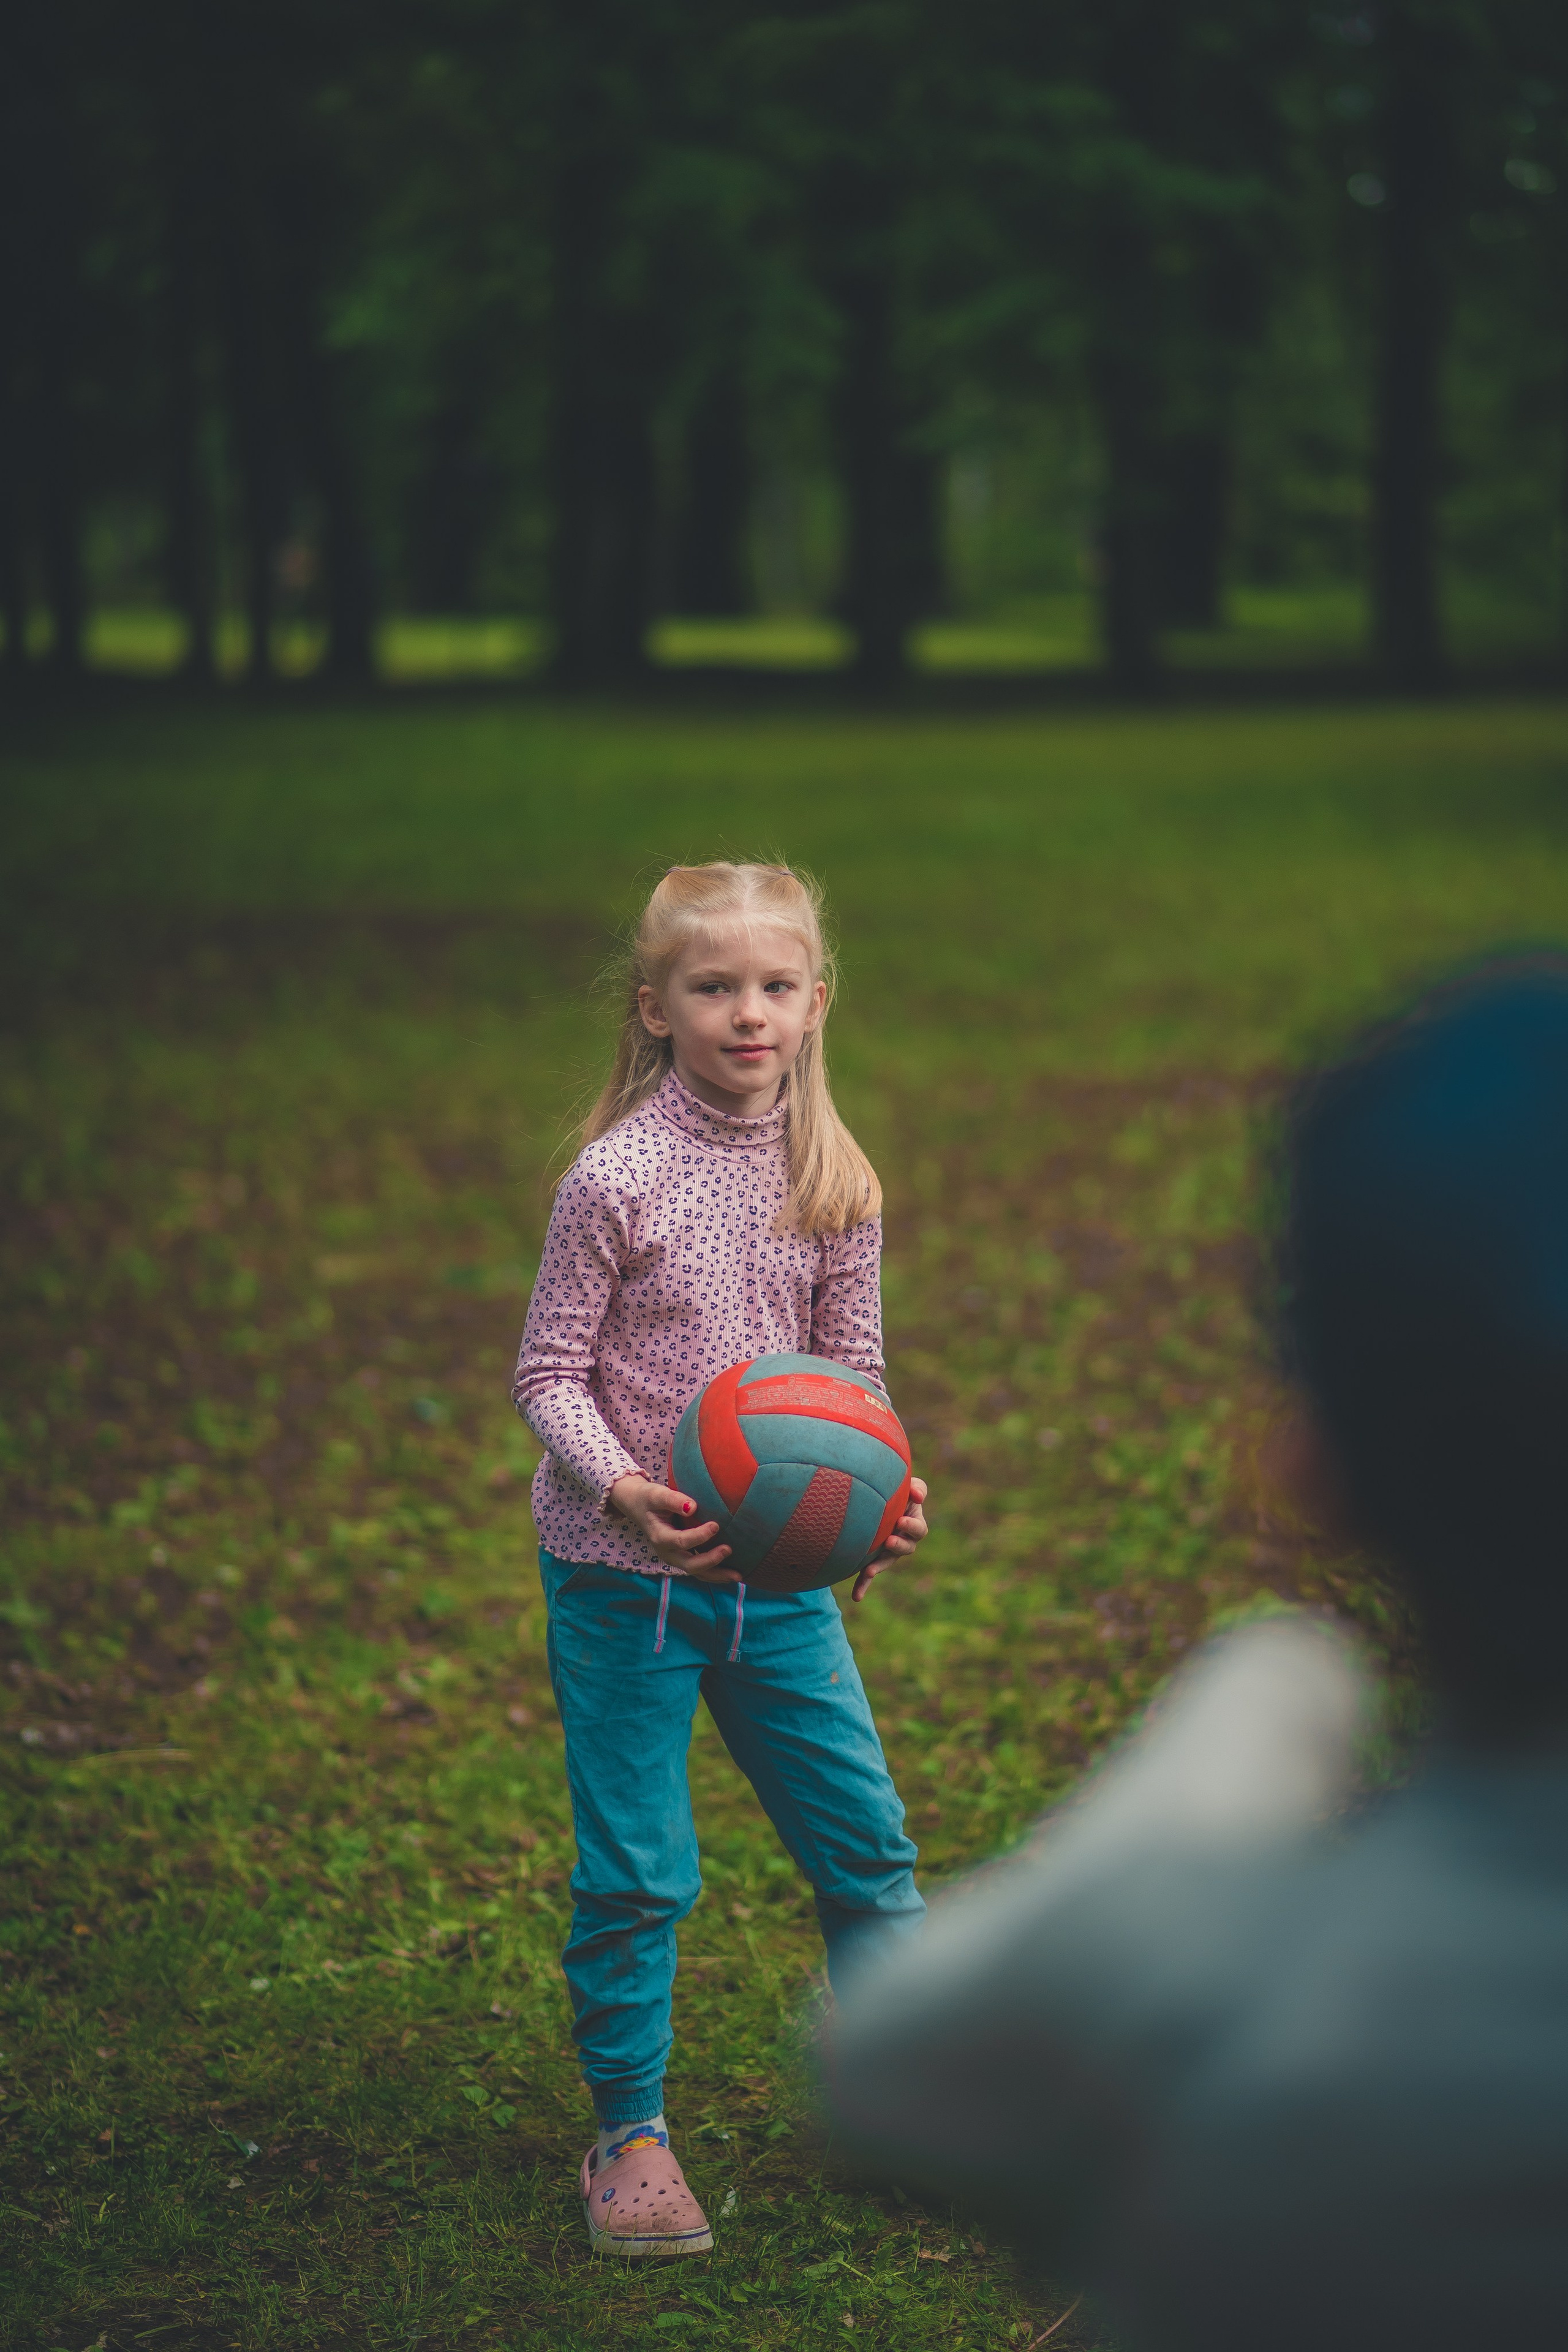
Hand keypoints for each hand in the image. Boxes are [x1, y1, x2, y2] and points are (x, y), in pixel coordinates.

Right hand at [607, 1475, 737, 1579]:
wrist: (637, 1505)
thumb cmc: (647, 1498)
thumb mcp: (655, 1494)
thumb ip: (672, 1499)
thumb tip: (692, 1507)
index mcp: (659, 1537)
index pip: (681, 1541)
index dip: (699, 1536)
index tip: (716, 1525)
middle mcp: (667, 1552)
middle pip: (690, 1565)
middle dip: (710, 1561)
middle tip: (729, 1550)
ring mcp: (675, 1557)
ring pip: (696, 1572)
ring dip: (717, 1575)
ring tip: (737, 1576)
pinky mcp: (682, 1556)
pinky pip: (699, 1570)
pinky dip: (715, 1573)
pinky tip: (731, 1572)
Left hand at [852, 1476, 928, 1603]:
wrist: (873, 1499)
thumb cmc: (894, 1490)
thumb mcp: (907, 1486)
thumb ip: (916, 1488)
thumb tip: (917, 1495)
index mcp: (912, 1524)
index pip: (918, 1529)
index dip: (912, 1526)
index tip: (901, 1521)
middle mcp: (902, 1540)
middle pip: (906, 1548)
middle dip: (898, 1545)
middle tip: (888, 1540)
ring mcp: (887, 1552)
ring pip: (887, 1562)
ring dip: (879, 1566)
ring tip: (869, 1570)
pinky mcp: (872, 1559)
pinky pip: (868, 1574)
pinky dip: (863, 1585)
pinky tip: (856, 1597)